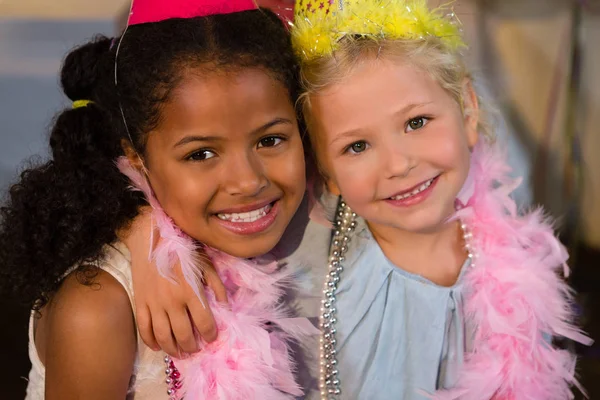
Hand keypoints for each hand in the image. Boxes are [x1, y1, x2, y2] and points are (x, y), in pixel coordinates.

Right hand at [123, 208, 227, 356]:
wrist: (151, 239)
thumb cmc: (182, 250)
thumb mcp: (205, 264)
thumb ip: (217, 286)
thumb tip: (226, 307)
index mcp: (191, 291)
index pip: (204, 322)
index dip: (210, 334)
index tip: (212, 338)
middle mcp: (172, 301)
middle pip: (183, 334)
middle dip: (191, 346)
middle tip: (196, 349)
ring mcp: (154, 303)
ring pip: (163, 336)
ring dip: (172, 349)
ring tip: (180, 353)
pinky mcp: (140, 302)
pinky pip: (144, 329)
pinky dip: (150, 341)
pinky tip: (158, 347)